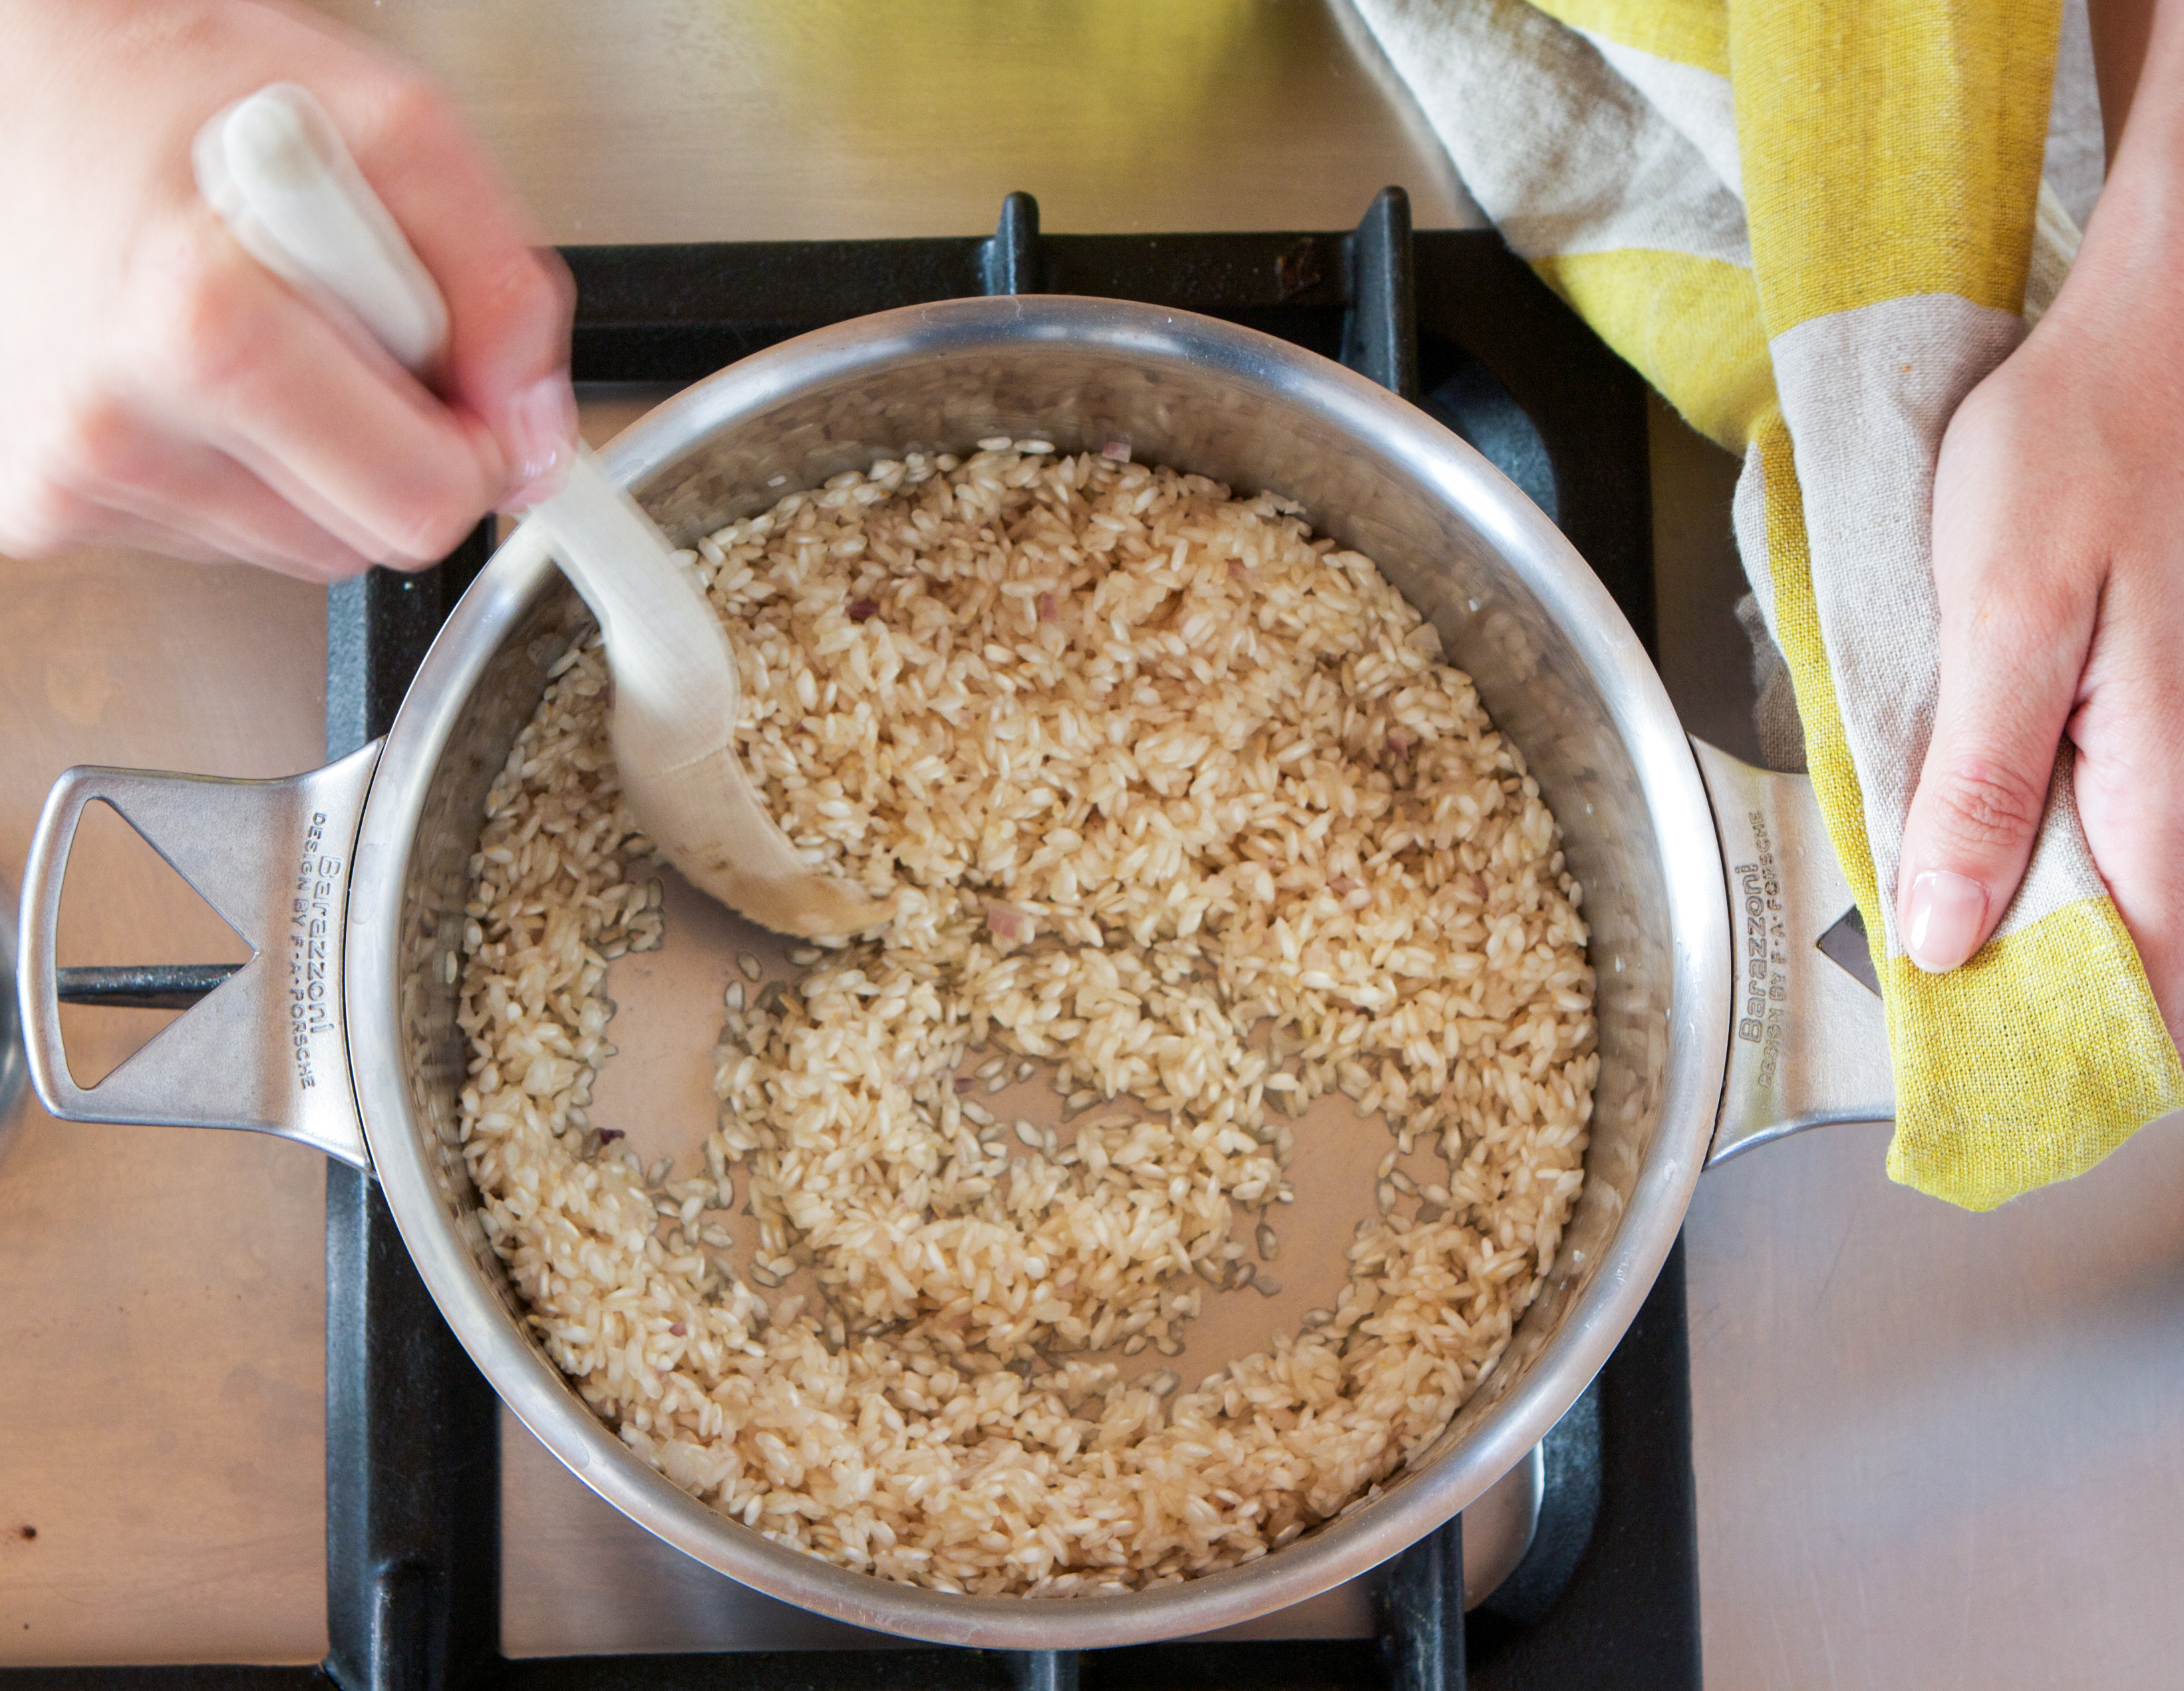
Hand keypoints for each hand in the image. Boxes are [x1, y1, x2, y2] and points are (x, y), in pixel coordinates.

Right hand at [0, 0, 575, 580]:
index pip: (421, 504)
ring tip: (259, 331)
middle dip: (394, 452)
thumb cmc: (190, 93)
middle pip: (363, 542)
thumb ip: (502, 286)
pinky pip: (213, 538)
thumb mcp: (396, 132)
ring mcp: (67, 475)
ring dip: (314, 456)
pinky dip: (239, 466)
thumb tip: (537, 428)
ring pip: (293, 545)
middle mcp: (115, 418)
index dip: (471, 446)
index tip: (456, 384)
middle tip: (348, 334)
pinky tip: (202, 374)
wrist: (30, 91)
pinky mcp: (40, 509)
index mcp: (200, 325)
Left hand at [1896, 13, 2183, 1047]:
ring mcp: (2157, 739)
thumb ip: (1978, 785)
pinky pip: (2088, 808)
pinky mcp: (2129, 705)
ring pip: (2107, 877)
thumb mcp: (2001, 625)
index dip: (2084, 1049)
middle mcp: (2175, 773)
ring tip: (1933, 941)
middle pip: (2130, 938)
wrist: (2139, 340)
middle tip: (1938, 1020)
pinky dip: (2025, 844)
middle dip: (2037, 990)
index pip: (2152, 971)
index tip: (2001, 1097)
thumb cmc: (2074, 456)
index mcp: (2152, 777)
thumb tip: (1948, 936)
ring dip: (2023, 919)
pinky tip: (1964, 841)